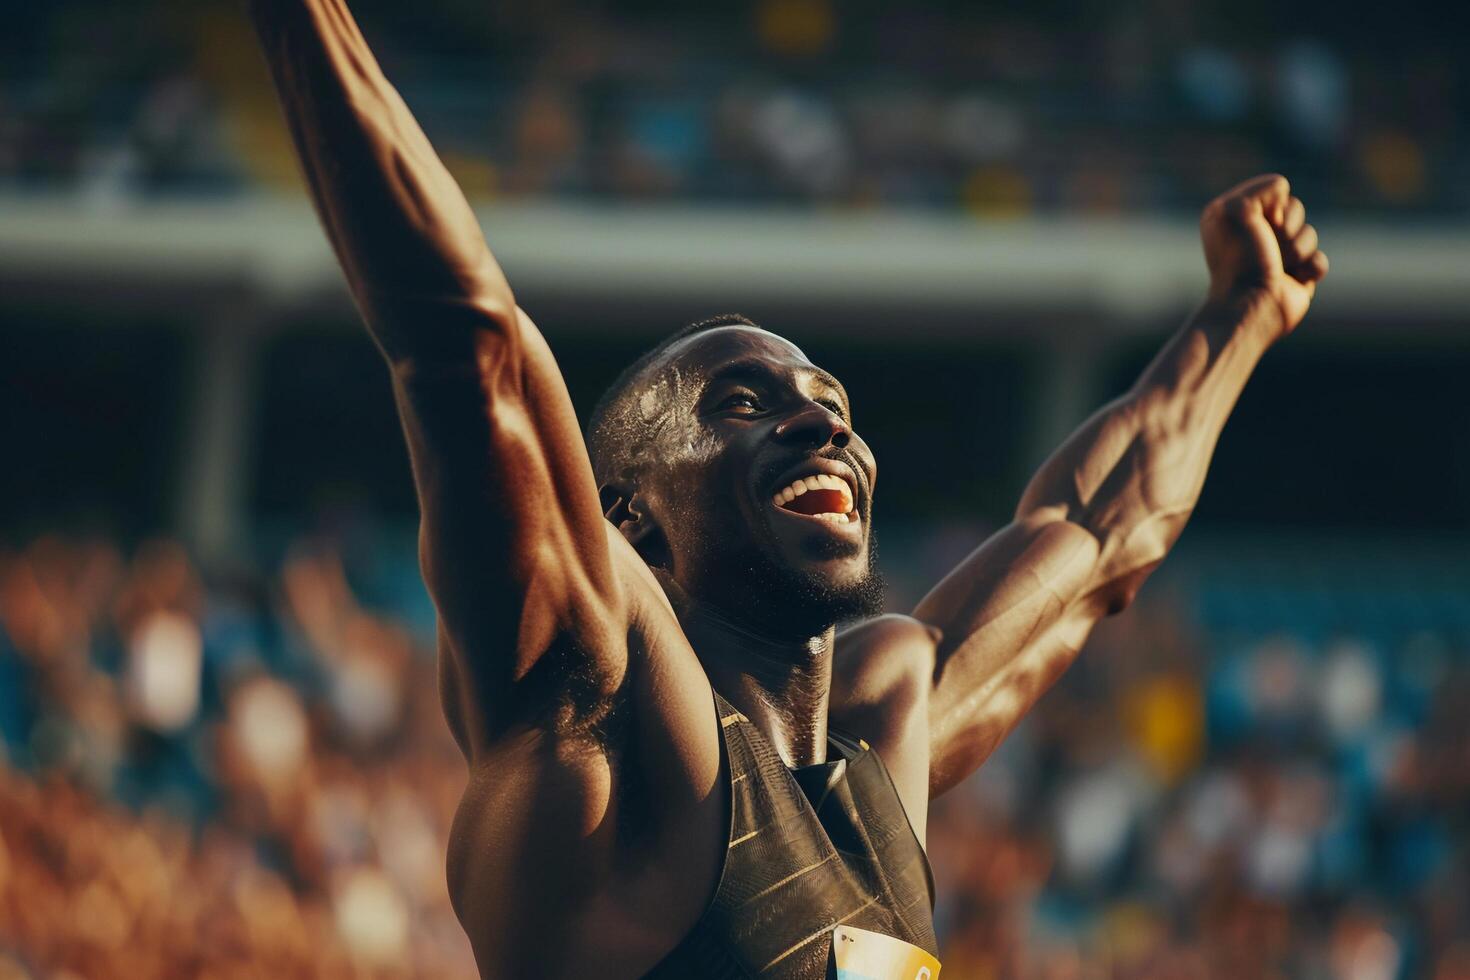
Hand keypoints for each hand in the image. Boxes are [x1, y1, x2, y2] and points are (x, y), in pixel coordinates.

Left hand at [1199, 174, 1328, 338]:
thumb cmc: (1240, 260)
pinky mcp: (1297, 277)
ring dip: (1297, 250)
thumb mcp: (1237, 210)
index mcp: (1236, 216)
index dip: (1273, 206)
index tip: (1257, 225)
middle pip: (1296, 209)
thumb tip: (1284, 192)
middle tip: (1269, 248)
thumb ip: (1262, 188)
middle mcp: (1256, 234)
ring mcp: (1277, 256)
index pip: (1276, 191)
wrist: (1250, 306)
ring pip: (1310, 235)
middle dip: (1288, 228)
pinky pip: (1320, 260)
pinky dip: (1311, 268)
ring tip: (1279, 268)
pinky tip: (1294, 279)